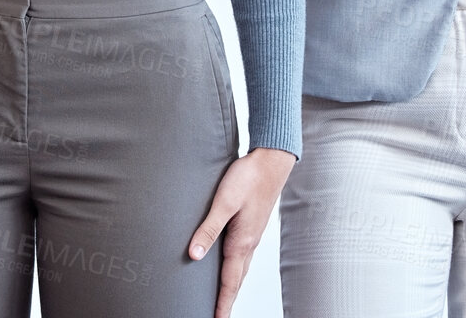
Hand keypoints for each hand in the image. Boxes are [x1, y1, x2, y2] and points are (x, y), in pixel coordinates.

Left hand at [188, 146, 294, 317]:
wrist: (271, 162)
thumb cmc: (248, 178)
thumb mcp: (224, 202)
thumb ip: (208, 229)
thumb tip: (194, 255)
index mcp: (242, 242)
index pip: (230, 281)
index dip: (222, 303)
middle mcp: (249, 243)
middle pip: (237, 281)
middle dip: (228, 301)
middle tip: (220, 316)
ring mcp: (253, 236)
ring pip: (241, 269)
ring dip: (233, 286)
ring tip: (224, 299)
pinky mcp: (253, 226)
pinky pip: (244, 257)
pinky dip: (237, 270)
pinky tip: (233, 266)